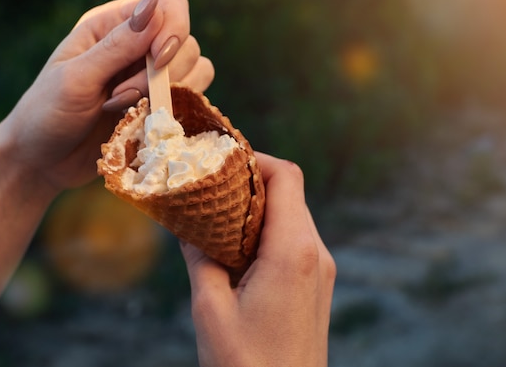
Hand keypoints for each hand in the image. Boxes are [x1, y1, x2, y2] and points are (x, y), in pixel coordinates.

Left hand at [0, 0, 213, 190]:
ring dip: (169, 93)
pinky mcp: (158, 107)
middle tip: (120, 97)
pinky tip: (144, 123)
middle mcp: (136, 46)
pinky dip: (177, 110)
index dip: (174, 28)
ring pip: (197, 70)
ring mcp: (150, 78)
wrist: (43, 161)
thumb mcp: (75, 78)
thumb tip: (156, 6)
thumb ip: (116, 46)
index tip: (159, 60)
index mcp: (111, 25)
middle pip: (187, 41)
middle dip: (163, 73)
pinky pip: (192, 99)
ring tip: (125, 111)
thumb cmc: (47, 114)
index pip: (168, 2)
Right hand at [180, 153, 335, 366]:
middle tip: (211, 186)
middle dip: (250, 181)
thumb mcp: (210, 308)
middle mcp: (316, 254)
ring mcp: (321, 270)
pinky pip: (295, 240)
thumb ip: (199, 256)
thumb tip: (184, 222)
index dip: (254, 158)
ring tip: (218, 216)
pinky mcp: (317, 285)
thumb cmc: (246, 366)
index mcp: (293, 252)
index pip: (285, 176)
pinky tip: (236, 246)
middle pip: (289, 192)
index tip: (220, 160)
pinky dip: (267, 230)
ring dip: (258, 207)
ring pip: (292, 215)